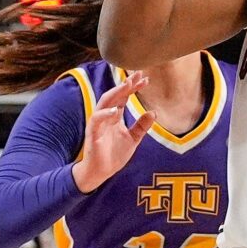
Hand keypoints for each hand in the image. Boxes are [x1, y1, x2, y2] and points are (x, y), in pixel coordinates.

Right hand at [72, 72, 153, 191]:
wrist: (100, 172)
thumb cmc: (113, 155)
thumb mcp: (132, 139)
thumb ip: (141, 126)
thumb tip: (153, 112)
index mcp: (114, 116)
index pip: (124, 97)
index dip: (133, 88)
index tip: (145, 79)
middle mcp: (105, 116)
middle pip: (115, 95)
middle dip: (125, 85)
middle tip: (137, 75)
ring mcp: (98, 124)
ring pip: (104, 103)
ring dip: (115, 93)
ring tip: (127, 85)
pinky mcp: (92, 133)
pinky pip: (96, 120)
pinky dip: (105, 114)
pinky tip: (115, 110)